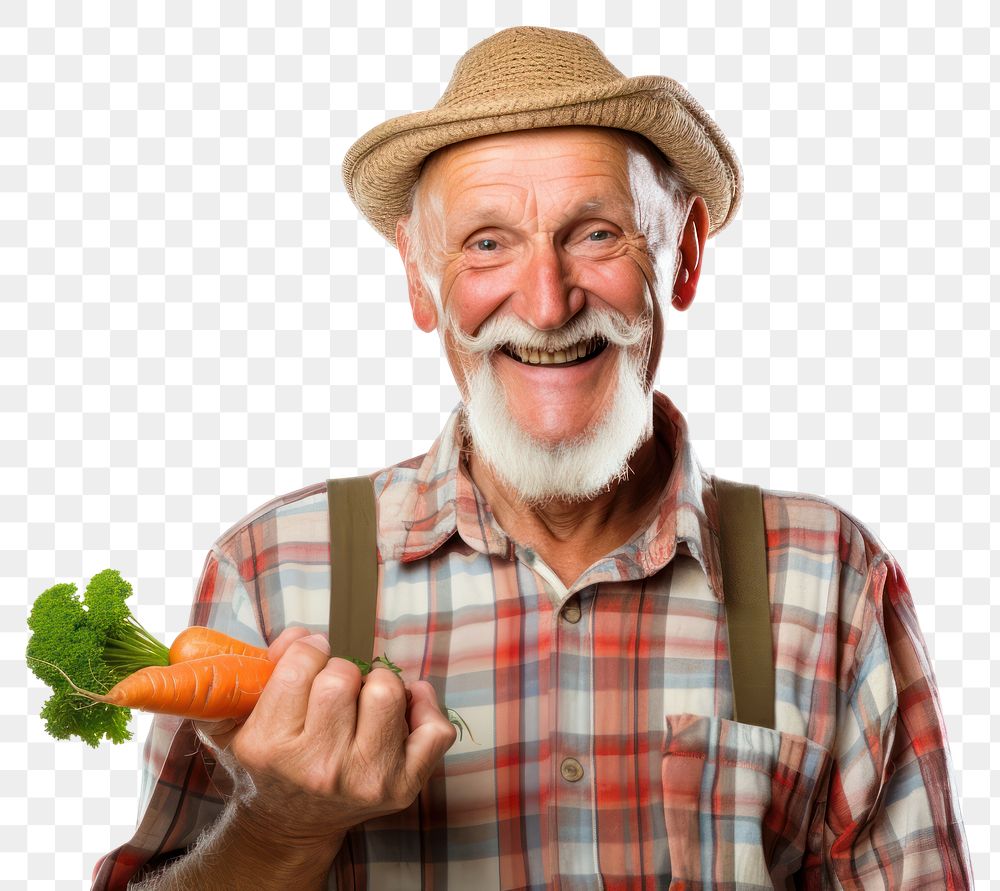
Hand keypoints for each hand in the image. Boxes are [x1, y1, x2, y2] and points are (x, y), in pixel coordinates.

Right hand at [197, 627, 456, 848]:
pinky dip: (424, 707)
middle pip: (343, 675)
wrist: (288, 828)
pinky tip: (404, 707)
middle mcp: (320, 768)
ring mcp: (366, 779)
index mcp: (272, 747)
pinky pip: (434, 730)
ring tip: (363, 700)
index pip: (300, 663)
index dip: (307, 650)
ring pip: (388, 692)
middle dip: (338, 671)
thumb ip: (256, 669)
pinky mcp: (402, 786)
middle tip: (332, 690)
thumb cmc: (268, 765)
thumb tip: (302, 635)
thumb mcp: (237, 721)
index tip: (308, 658)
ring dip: (377, 684)